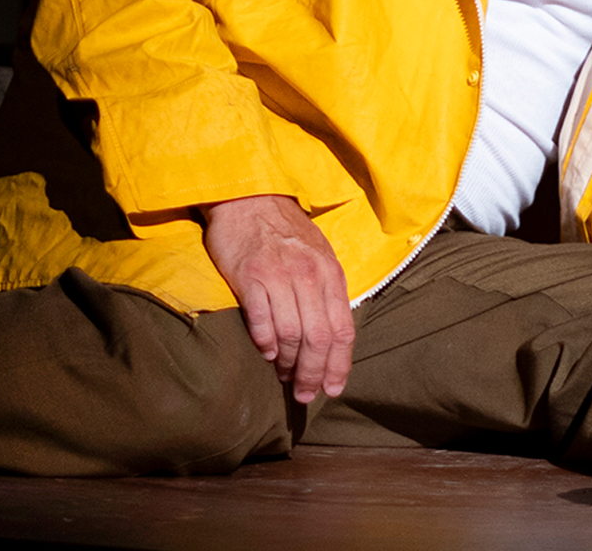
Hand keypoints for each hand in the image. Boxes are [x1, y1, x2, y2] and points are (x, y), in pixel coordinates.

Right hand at [198, 194, 354, 402]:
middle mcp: (309, 275)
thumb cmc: (284, 230)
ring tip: (283, 375)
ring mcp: (279, 275)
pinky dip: (266, 343)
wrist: (249, 196)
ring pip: (291, 335)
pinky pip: (262, 321)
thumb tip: (329, 338)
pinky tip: (266, 352)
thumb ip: (326, 291)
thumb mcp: (317, 254)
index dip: (339, 365)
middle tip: (304, 394)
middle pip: (318, 339)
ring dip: (288, 363)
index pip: (343, 330)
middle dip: (313, 374)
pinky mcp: (250, 276)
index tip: (332, 388)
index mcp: (330, 273)